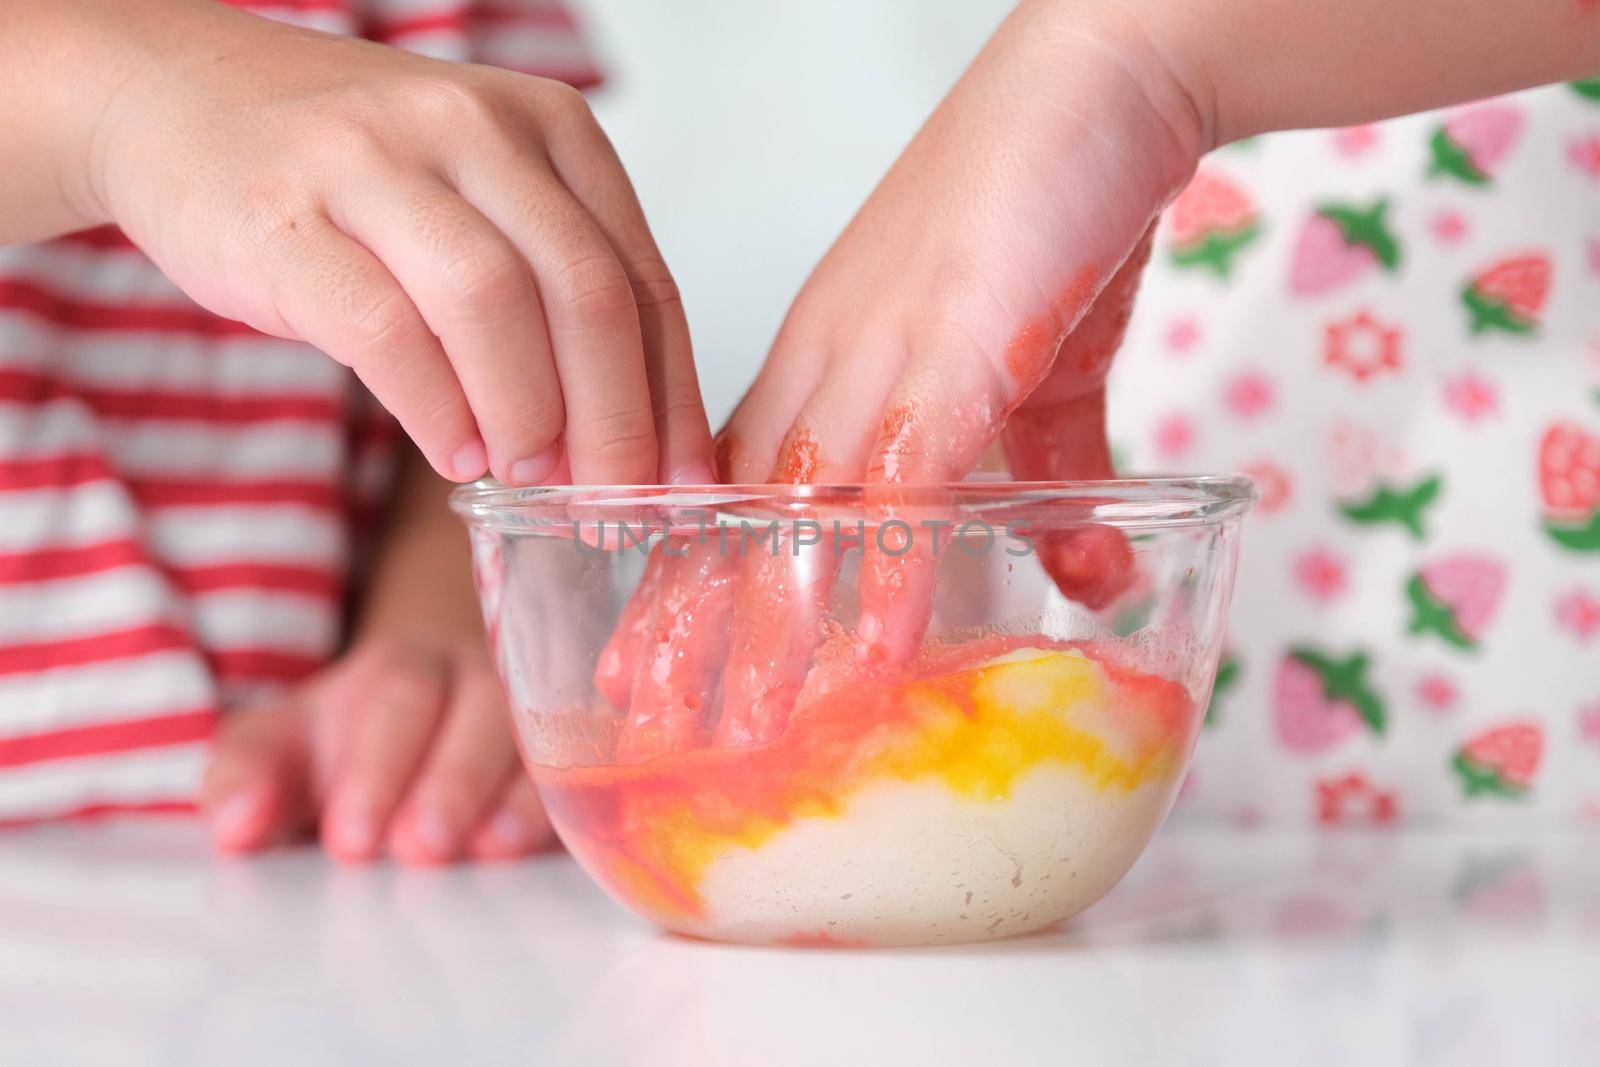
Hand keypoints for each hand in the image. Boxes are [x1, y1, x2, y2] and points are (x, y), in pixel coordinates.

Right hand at [84, 0, 711, 485]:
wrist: (183, 98)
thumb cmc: (356, 173)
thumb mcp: (484, 197)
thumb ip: (558, 287)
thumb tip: (633, 437)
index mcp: (549, 127)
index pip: (644, 279)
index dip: (674, 396)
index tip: (684, 480)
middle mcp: (473, 126)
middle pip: (586, 292)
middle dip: (615, 420)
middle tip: (614, 503)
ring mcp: (375, 161)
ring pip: (492, 303)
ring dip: (527, 412)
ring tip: (529, 477)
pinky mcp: (286, 218)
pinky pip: (385, 330)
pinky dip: (436, 410)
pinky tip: (457, 455)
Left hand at [200, 632, 552, 864]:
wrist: (423, 731)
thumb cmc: (346, 747)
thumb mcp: (281, 749)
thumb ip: (246, 774)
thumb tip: (234, 825)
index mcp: (405, 668)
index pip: (399, 696)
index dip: (378, 764)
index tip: (349, 838)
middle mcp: (482, 680)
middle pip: (479, 709)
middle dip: (450, 780)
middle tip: (418, 848)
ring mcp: (538, 718)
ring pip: (540, 738)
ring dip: (515, 798)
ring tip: (488, 853)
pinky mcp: (578, 763)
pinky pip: (587, 773)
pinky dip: (566, 809)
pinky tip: (541, 849)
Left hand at [595, 2, 1203, 759]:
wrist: (1102, 77)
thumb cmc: (1049, 210)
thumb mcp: (1043, 369)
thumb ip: (1049, 474)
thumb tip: (1086, 578)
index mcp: (826, 358)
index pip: (727, 485)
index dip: (686, 574)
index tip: (645, 655)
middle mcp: (829, 362)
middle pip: (734, 511)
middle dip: (689, 620)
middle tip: (647, 713)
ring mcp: (883, 355)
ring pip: (798, 508)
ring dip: (767, 625)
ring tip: (740, 722)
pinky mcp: (960, 348)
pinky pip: (907, 479)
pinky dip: (888, 571)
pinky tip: (870, 656)